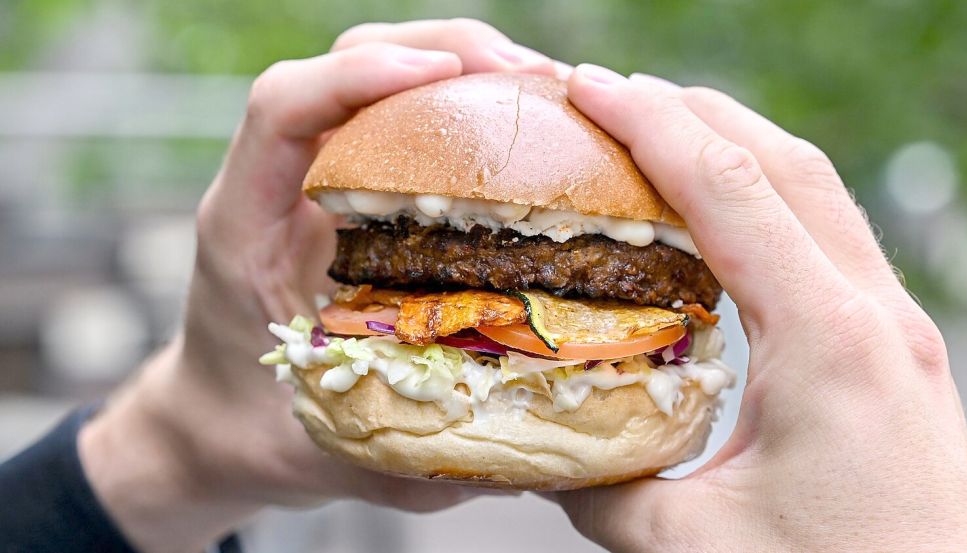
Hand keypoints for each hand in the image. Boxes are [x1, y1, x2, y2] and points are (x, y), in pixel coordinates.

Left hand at [78, 19, 559, 552]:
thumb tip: (531, 459)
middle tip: (537, 80)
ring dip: (462, 64)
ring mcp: (315, 180)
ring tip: (546, 92)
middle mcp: (278, 186)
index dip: (360, 77)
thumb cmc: (262, 432)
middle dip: (443, 51)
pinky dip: (461, 102)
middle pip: (344, 62)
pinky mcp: (349, 188)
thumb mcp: (331, 445)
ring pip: (377, 75)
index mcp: (247, 227)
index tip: (446, 77)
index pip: (281, 108)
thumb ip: (413, 453)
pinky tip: (520, 125)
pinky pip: (400, 116)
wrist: (218, 421)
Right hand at [552, 64, 966, 551]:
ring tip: (657, 133)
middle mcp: (875, 313)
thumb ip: (601, 489)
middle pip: (783, 161)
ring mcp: (896, 326)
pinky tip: (720, 218)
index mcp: (827, 341)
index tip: (587, 90)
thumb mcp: (690, 547)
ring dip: (733, 146)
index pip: (728, 190)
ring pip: (815, 189)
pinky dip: (765, 198)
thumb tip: (540, 454)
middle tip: (608, 96)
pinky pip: (829, 236)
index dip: (650, 126)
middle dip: (690, 111)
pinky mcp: (895, 349)